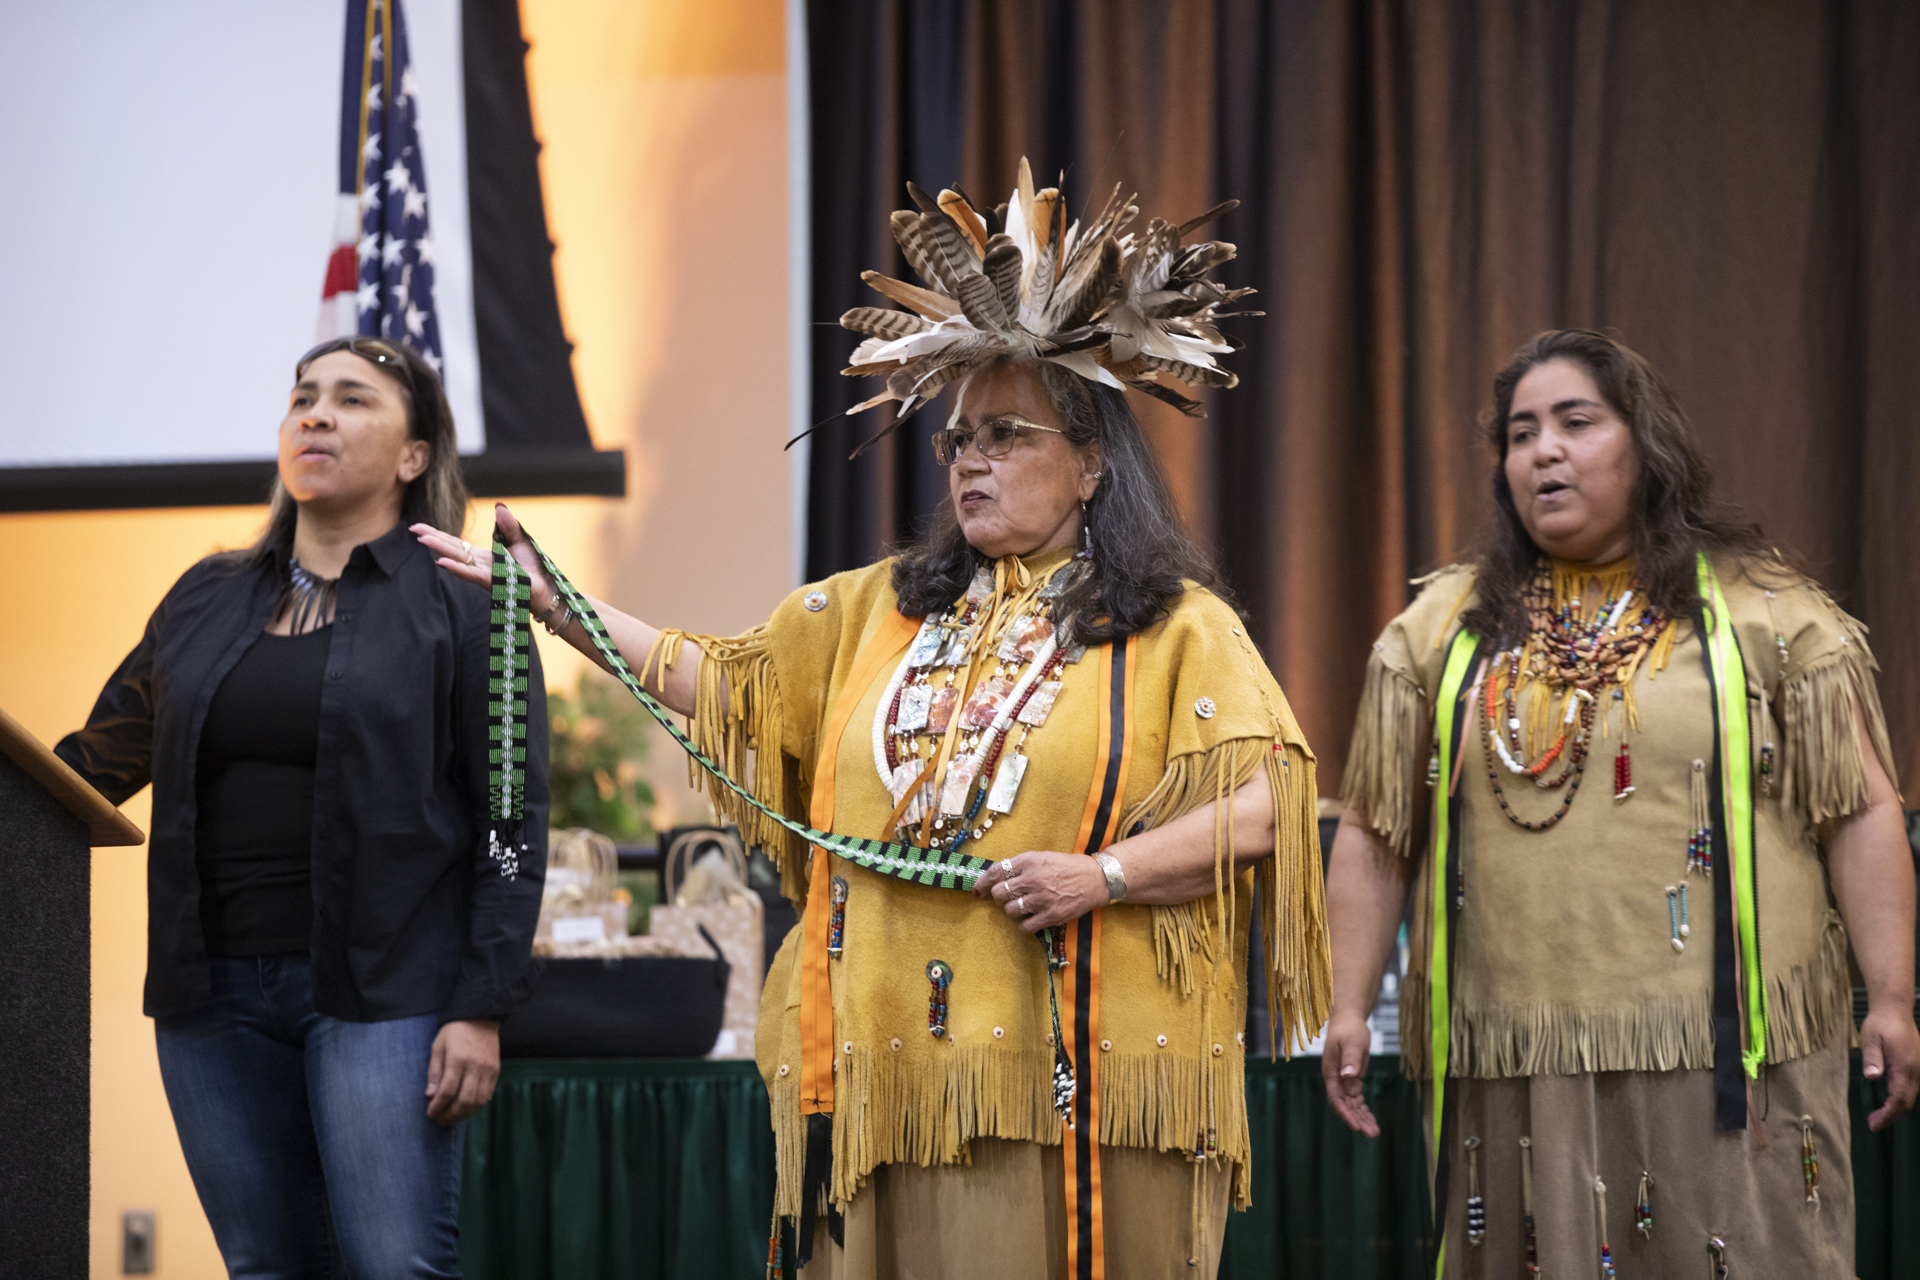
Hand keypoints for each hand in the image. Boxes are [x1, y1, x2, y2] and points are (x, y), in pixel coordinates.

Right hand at [411, 502, 558, 616]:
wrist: (546, 589)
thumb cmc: (532, 569)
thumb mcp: (520, 540)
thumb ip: (508, 525)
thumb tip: (498, 505)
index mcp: (483, 556)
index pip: (455, 544)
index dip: (438, 535)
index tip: (418, 527)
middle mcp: (479, 565)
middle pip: (452, 549)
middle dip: (433, 539)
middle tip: (413, 530)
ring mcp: (484, 575)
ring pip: (459, 560)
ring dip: (441, 550)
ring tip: (423, 540)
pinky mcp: (493, 583)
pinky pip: (472, 574)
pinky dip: (458, 568)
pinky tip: (442, 562)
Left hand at [426, 1019, 500, 1125]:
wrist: (480, 1016)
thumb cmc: (455, 1031)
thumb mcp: (438, 1047)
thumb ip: (434, 1072)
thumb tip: (430, 1094)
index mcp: (458, 1059)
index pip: (447, 1091)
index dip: (437, 1106)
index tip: (430, 1113)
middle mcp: (475, 1066)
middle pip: (464, 1101)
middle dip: (451, 1115)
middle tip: (441, 1120)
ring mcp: (488, 1070)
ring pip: (478, 1101)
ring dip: (464, 1114)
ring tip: (453, 1117)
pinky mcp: (495, 1071)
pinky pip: (487, 1095)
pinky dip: (476, 1105)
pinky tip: (466, 1107)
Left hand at [972, 851, 1108, 932]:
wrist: (1095, 878)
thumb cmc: (1066, 867)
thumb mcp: (1041, 857)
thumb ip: (1019, 866)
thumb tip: (993, 878)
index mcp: (1028, 861)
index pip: (995, 872)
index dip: (982, 883)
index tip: (977, 890)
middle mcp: (1032, 879)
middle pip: (999, 893)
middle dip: (999, 897)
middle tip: (1008, 897)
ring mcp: (1041, 899)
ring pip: (1009, 911)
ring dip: (1012, 911)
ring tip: (1023, 906)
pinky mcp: (1050, 916)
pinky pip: (1024, 926)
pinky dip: (1024, 925)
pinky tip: (1031, 918)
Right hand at [1321, 1010, 1378, 1136]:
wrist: (1348, 1020)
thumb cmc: (1349, 1030)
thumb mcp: (1352, 1043)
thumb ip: (1350, 1060)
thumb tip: (1347, 1076)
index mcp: (1331, 1073)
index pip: (1336, 1098)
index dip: (1345, 1113)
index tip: (1356, 1125)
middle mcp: (1335, 1080)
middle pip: (1345, 1106)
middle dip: (1357, 1120)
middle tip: (1372, 1134)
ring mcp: (1343, 1081)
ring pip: (1351, 1105)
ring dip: (1362, 1118)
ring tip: (1375, 1132)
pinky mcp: (1352, 1080)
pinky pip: (1357, 1099)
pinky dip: (1363, 1109)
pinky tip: (1372, 1120)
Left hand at [1860, 1003, 1919, 1130]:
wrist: (1895, 1010)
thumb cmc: (1880, 1024)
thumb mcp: (1870, 1038)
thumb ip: (1872, 1058)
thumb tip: (1872, 1076)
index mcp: (1904, 1067)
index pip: (1898, 1099)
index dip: (1888, 1114)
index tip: (1874, 1124)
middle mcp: (1915, 1071)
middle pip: (1907, 1102)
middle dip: (1891, 1116)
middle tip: (1873, 1123)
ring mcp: (1918, 1069)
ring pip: (1910, 1096)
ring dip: (1896, 1108)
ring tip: (1878, 1115)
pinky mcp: (1916, 1066)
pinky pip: (1911, 1087)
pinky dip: (1901, 1098)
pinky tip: (1889, 1099)